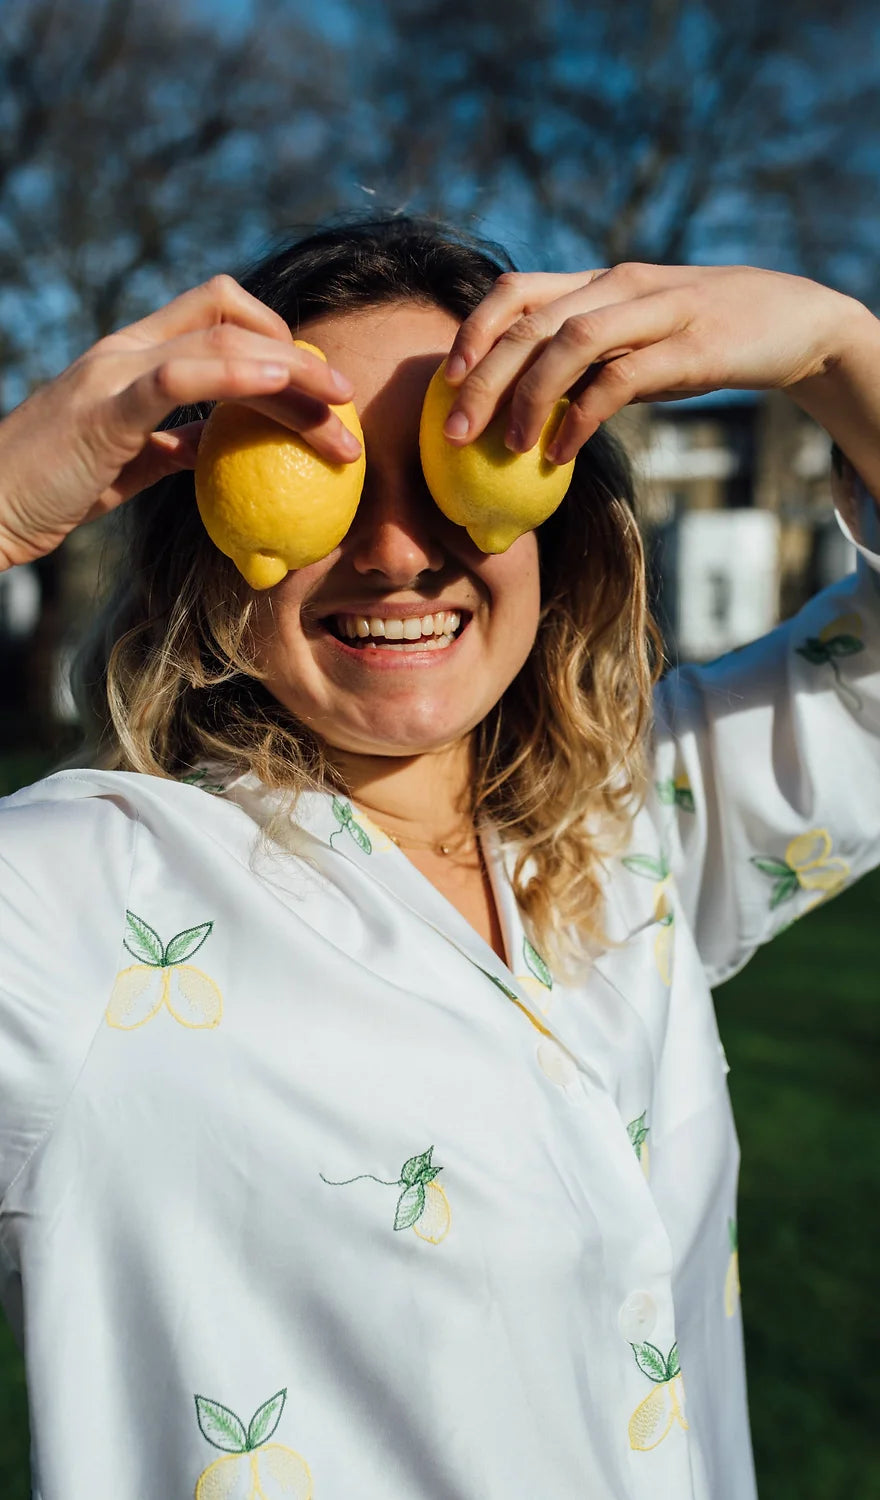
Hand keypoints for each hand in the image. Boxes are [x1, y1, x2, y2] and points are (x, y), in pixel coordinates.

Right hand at [0, 276, 361, 569]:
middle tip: (346, 405)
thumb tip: (215, 443)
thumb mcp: (125, 462)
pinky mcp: (104, 409)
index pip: (215, 312)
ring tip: (337, 416)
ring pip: (220, 342)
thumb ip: (170, 444)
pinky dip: (237, 379)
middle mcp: (124, 350)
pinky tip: (279, 396)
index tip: (314, 389)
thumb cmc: (52, 491)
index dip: (275, 336)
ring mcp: (112, 372)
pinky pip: (180, 379)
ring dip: (290, 375)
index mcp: (131, 357)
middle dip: (299, 356)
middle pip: (231, 318)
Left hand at [441, 263, 867, 463]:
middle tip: (452, 431)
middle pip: (531, 322)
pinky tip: (561, 454)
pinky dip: (583, 417)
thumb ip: (589, 363)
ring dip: (528, 397)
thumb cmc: (705, 337)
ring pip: (570, 342)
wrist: (796, 320)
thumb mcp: (639, 339)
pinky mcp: (691, 347)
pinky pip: (621, 380)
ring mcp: (657, 312)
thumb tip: (530, 412)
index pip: (517, 290)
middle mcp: (620, 286)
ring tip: (504, 447)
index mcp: (600, 282)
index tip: (445, 379)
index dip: (473, 330)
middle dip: (482, 376)